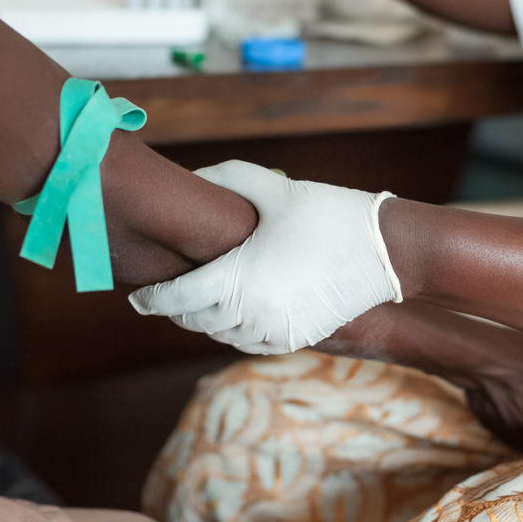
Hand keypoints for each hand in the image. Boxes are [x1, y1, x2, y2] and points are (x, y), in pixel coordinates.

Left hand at [129, 160, 402, 353]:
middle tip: (167, 294)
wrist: (386, 253)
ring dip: (205, 321)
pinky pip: (249, 344)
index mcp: (236, 278)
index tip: (136, 297)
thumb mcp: (273, 188)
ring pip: (220, 336)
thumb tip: (191, 179)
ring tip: (199, 301)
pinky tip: (233, 313)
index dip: (150, 300)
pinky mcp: (295, 340)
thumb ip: (225, 177)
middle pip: (194, 321)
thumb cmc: (328, 215)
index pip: (175, 299)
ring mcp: (273, 332)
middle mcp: (250, 313)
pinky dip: (234, 332)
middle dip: (176, 309)